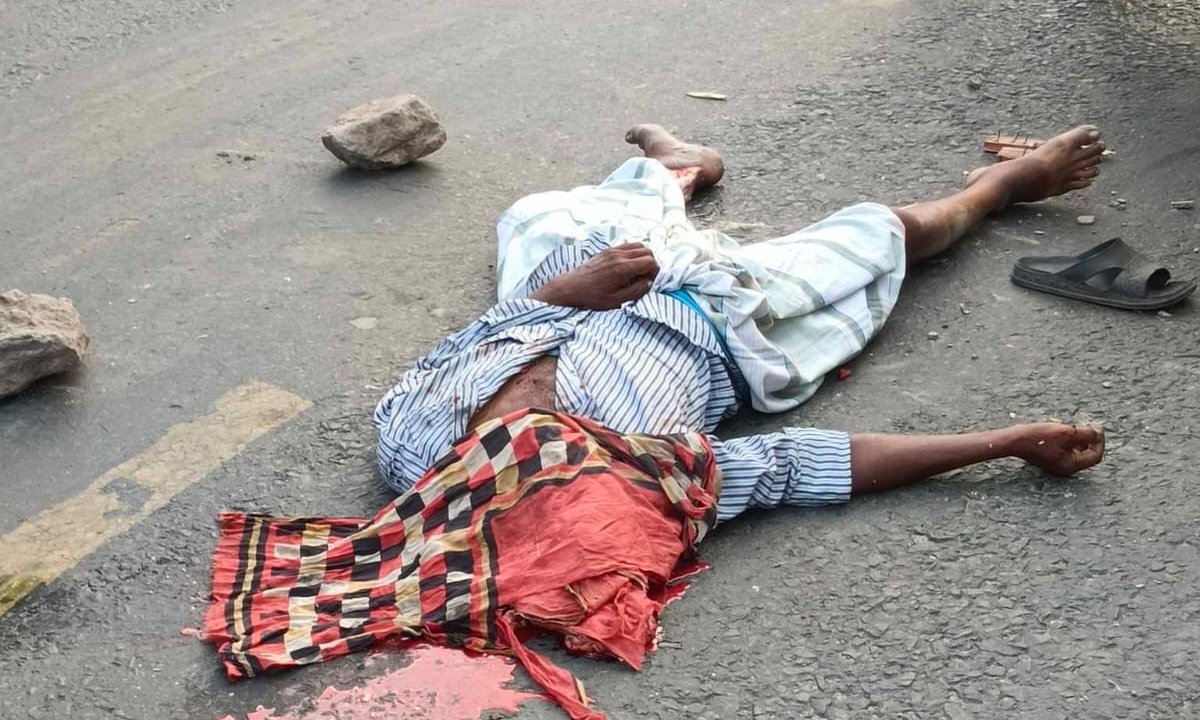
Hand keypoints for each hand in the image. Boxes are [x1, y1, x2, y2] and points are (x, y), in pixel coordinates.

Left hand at [530, 244, 659, 309]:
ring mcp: (612, 250)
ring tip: (637, 271)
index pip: (650, 261)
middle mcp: (619, 255)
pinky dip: (632, 253)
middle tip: (645, 277)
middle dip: (651, 263)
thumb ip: (636, 291)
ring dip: (642, 257)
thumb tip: (649, 283)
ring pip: (637, 245)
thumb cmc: (592, 297)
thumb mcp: (616, 300)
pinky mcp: (606, 250)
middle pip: (646, 250)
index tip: (649, 281)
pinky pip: (626, 246)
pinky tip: (626, 266)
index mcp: (623, 268)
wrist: (570, 288)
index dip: (655, 272)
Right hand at [1010, 423, 1104, 475]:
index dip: (1100, 441)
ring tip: (1071, 425)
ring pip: (1076, 449)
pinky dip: (1067, 438)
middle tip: (1087, 425)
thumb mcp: (1066, 432)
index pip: (1095, 455)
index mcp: (1071, 465)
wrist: (1013, 440)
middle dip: (1088, 438)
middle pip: (1086, 453)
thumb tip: (1098, 433)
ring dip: (1077, 437)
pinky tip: (1060, 428)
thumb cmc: (1037, 437)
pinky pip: (1065, 448)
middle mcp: (1065, 467)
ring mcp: (1057, 463)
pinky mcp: (1050, 457)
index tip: (1097, 427)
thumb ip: (1086, 434)